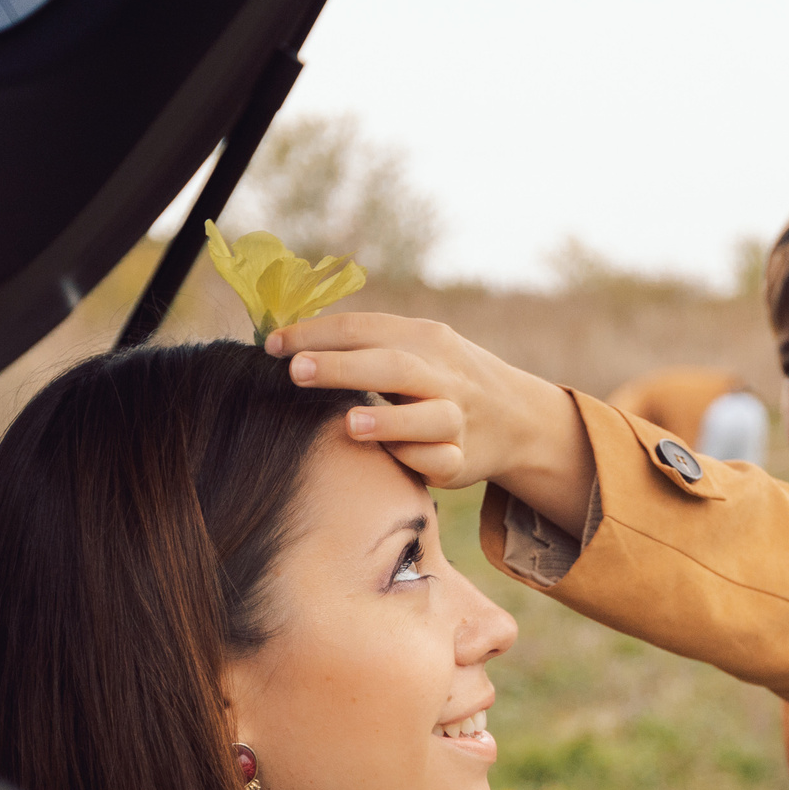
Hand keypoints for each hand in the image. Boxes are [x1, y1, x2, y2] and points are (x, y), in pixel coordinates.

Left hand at [269, 314, 593, 523]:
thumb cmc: (438, 379)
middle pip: (394, 365)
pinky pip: (440, 461)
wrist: (517, 416)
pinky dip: (415, 459)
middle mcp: (442, 374)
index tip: (271, 346)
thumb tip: (283, 344)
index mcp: (423, 338)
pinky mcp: (463, 460)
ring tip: (350, 423)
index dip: (316, 335)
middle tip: (295, 371)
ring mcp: (457, 417)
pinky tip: (390, 458)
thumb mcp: (414, 349)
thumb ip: (362, 346)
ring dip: (391, 421)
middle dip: (344, 367)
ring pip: (429, 417)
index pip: (364, 328)